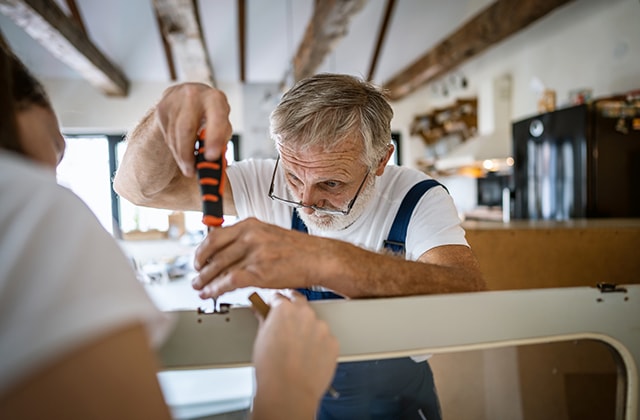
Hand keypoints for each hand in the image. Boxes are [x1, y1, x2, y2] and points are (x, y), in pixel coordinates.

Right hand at [155, 83, 231, 176]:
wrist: (191, 96)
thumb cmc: (212, 114)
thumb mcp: (222, 124)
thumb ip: (221, 141)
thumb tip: (215, 162)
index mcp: (215, 99)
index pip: (215, 118)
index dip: (214, 138)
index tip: (212, 157)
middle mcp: (194, 95)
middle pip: (186, 129)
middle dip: (188, 154)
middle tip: (191, 171)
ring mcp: (175, 99)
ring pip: (174, 135)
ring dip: (180, 155)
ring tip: (188, 166)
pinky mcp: (162, 107)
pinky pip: (166, 134)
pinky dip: (174, 148)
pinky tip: (181, 150)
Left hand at [192, 218, 331, 298]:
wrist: (319, 258)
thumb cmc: (299, 249)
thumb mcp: (269, 234)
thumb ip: (248, 239)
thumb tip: (228, 253)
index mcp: (250, 225)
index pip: (215, 236)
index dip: (201, 251)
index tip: (198, 260)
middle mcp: (250, 236)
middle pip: (213, 253)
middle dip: (200, 269)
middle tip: (196, 277)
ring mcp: (254, 253)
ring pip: (219, 268)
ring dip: (206, 281)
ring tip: (201, 288)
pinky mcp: (259, 271)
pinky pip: (229, 281)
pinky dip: (216, 289)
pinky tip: (212, 294)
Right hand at [251, 292, 337, 416]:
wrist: (289, 392)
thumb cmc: (271, 369)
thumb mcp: (260, 338)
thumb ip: (264, 320)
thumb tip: (262, 314)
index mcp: (284, 309)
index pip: (279, 298)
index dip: (275, 304)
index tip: (274, 307)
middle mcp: (305, 314)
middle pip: (300, 305)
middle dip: (293, 311)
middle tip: (286, 325)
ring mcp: (322, 328)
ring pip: (314, 323)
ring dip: (308, 330)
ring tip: (297, 349)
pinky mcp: (333, 343)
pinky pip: (325, 339)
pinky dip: (319, 345)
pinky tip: (308, 357)